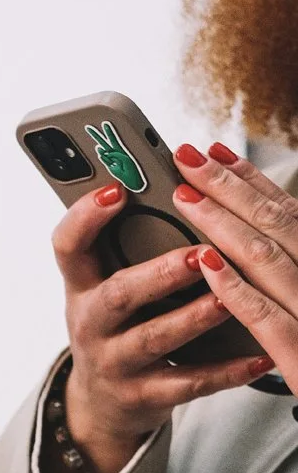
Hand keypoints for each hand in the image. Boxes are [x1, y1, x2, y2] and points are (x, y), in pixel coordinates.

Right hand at [51, 183, 271, 472]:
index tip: (118, 191)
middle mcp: (91, 324)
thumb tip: (181, 182)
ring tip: (229, 300)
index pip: (68, 246)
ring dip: (194, 318)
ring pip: (154, 340)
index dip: (85, 218)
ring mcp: (115, 363)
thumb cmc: (118, 328)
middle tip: (200, 253)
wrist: (103, 404)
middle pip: (117, 296)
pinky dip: (225, 372)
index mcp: (83, 287)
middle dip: (159, 274)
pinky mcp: (143, 396)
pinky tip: (257, 357)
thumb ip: (130, 245)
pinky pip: (188, 383)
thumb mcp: (105, 287)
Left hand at [171, 142, 297, 393]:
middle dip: (230, 190)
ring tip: (185, 198)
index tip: (216, 154)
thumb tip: (237, 245)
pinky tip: (206, 264)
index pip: (289, 216)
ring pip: (269, 261)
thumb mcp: (295, 304)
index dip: (252, 182)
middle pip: (277, 225)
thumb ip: (280, 271)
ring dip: (225, 226)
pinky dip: (237, 287)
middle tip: (188, 159)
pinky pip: (268, 318)